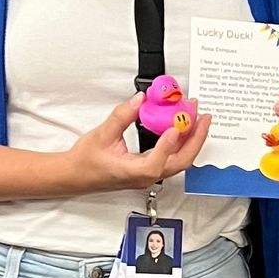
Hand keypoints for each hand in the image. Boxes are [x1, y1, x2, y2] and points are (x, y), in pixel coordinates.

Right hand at [57, 95, 211, 194]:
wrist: (76, 175)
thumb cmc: (86, 162)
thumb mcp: (102, 134)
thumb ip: (123, 116)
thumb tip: (140, 100)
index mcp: (132, 173)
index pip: (155, 163)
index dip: (168, 145)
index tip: (176, 126)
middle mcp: (145, 177)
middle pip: (179, 162)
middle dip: (195, 139)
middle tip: (202, 117)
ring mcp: (150, 175)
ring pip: (179, 160)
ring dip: (191, 140)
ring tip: (198, 119)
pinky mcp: (150, 170)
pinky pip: (173, 158)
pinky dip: (182, 142)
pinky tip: (184, 128)